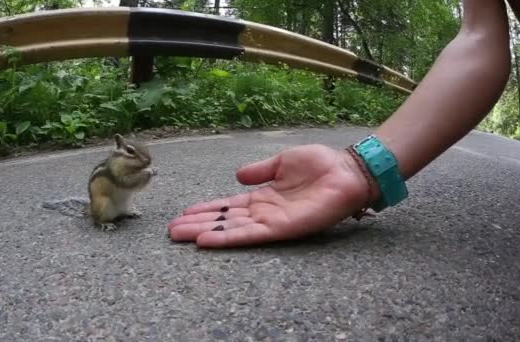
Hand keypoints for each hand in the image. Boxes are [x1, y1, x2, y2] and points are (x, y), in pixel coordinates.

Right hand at [168, 145, 378, 247]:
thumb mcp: (282, 161)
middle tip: (171, 231)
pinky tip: (206, 240)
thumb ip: (260, 170)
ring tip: (179, 236)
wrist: (347, 170)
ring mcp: (271, 222)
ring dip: (204, 233)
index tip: (184, 212)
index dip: (206, 210)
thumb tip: (237, 175)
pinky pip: (249, 235)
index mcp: (262, 196)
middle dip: (197, 225)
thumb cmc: (320, 164)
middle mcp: (263, 212)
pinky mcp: (282, 229)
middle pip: (224, 221)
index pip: (227, 206)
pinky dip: (226, 238)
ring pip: (231, 230)